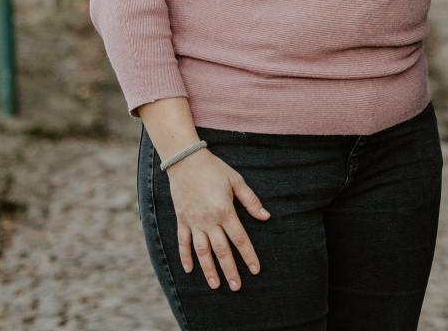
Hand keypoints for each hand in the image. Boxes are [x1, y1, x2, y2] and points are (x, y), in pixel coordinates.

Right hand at [167, 149, 269, 290]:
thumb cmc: (214, 169)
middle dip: (230, 270)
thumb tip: (266, 217)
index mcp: (224, 211)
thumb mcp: (236, 181)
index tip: (255, 270)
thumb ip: (251, 201)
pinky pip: (183, 242)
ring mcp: (193, 222)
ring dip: (208, 269)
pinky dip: (185, 257)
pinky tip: (190, 270)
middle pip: (221, 251)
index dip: (248, 256)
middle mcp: (208, 220)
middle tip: (236, 286)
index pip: (239, 239)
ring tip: (215, 285)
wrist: (185, 161)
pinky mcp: (181, 220)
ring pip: (202, 251)